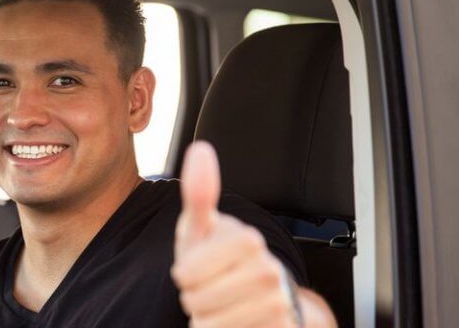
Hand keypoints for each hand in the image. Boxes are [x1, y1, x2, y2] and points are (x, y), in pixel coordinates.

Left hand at [172, 141, 333, 326]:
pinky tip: (233, 321)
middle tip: (211, 286)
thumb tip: (200, 150)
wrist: (259, 293)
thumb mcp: (202, 227)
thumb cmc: (220, 258)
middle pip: (196, 301)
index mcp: (248, 241)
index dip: (183, 275)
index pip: (185, 274)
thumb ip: (199, 192)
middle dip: (194, 298)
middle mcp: (268, 272)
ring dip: (206, 319)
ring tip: (221, 304)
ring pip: (209, 324)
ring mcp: (277, 304)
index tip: (200, 265)